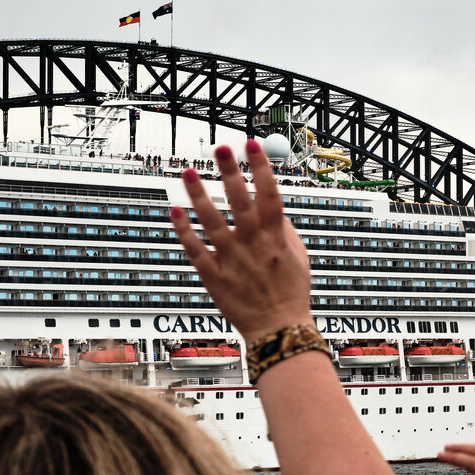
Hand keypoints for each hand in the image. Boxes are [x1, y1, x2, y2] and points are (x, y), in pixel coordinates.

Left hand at [170, 138, 312, 343]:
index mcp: (276, 236)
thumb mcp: (298, 257)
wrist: (278, 329)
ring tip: (188, 172)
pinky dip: (184, 230)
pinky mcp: (214, 276)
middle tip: (220, 148)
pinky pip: (195, 249)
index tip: (251, 144)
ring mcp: (232, 259)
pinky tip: (175, 210)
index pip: (269, 192)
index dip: (260, 166)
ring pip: (211, 220)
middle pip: (240, 200)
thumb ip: (284, 229)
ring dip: (199, 194)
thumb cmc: (291, 292)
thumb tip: (273, 205)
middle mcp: (253, 244)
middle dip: (230, 171)